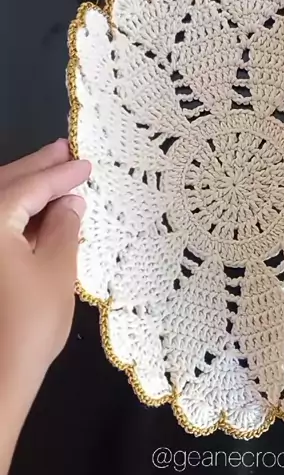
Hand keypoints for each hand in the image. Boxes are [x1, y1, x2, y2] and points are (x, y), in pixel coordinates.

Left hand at [0, 139, 89, 474]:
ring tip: (54, 175)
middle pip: (4, 187)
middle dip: (35, 169)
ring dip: (25, 190)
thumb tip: (69, 202)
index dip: (59, 174)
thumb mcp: (55, 271)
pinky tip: (37, 216)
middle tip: (65, 150)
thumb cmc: (28, 324)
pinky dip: (15, 216)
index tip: (85, 161)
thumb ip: (64, 228)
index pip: (27, 187)